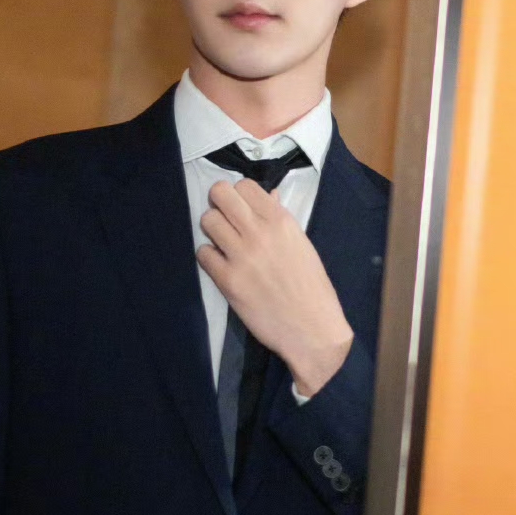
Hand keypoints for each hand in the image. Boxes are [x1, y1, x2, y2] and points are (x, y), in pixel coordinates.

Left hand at [198, 178, 353, 395]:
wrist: (312, 329)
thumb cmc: (312, 287)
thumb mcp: (302, 245)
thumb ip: (281, 218)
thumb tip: (269, 195)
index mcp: (281, 221)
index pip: (245, 185)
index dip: (238, 194)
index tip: (240, 207)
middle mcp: (259, 232)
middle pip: (220, 194)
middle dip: (219, 203)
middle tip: (225, 219)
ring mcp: (241, 256)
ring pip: (208, 221)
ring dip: (212, 230)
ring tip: (223, 243)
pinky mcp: (227, 281)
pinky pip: (203, 253)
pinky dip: (209, 257)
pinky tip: (221, 265)